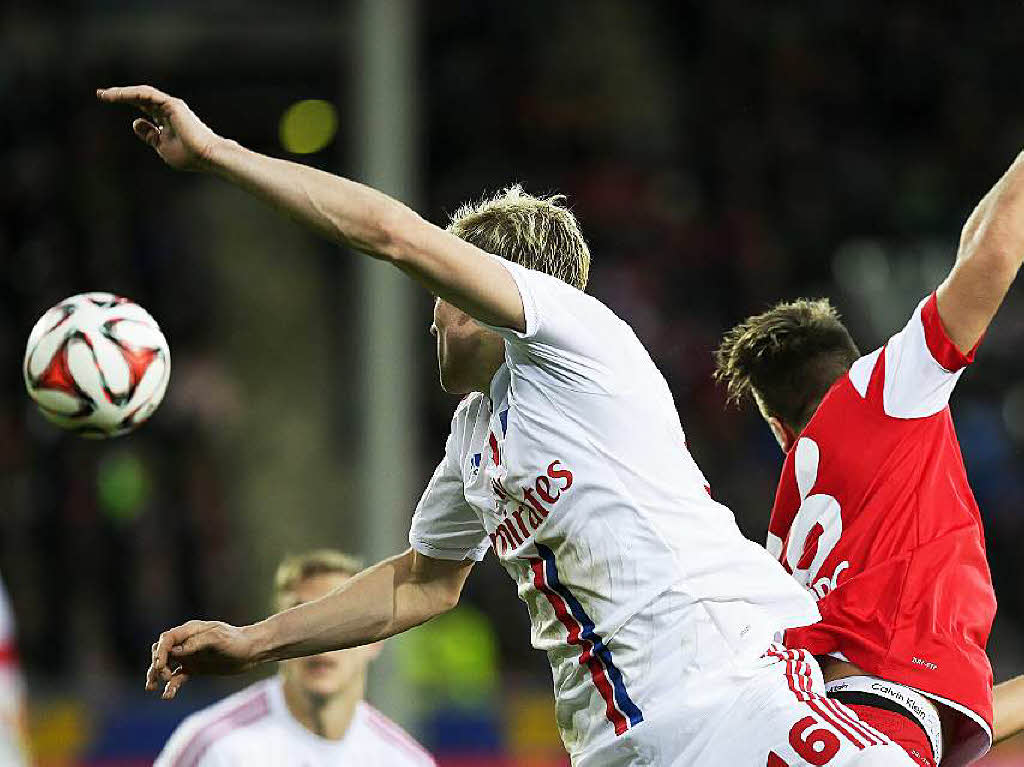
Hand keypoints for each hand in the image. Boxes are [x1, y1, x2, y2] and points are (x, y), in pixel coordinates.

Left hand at [96, 85, 223, 171]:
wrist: (206, 156)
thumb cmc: (189, 156)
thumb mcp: (162, 146)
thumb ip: (149, 135)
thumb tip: (135, 122)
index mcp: (166, 119)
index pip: (142, 107)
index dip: (125, 102)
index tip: (107, 101)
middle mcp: (167, 109)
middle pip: (139, 98)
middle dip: (119, 95)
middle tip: (101, 94)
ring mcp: (170, 105)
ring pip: (141, 94)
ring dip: (122, 93)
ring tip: (105, 95)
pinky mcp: (171, 104)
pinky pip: (146, 95)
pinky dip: (131, 94)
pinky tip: (117, 95)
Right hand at [146, 620, 257, 699]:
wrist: (251, 651)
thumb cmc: (236, 641)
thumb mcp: (218, 639)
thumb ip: (196, 643)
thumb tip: (175, 651)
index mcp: (190, 630)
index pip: (167, 639)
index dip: (160, 652)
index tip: (159, 666)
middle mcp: (187, 642)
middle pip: (162, 652)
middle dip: (157, 664)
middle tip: (164, 676)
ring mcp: (190, 656)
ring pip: (166, 665)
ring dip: (157, 676)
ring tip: (152, 688)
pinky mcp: (195, 668)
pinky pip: (178, 677)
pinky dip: (171, 686)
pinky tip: (167, 696)